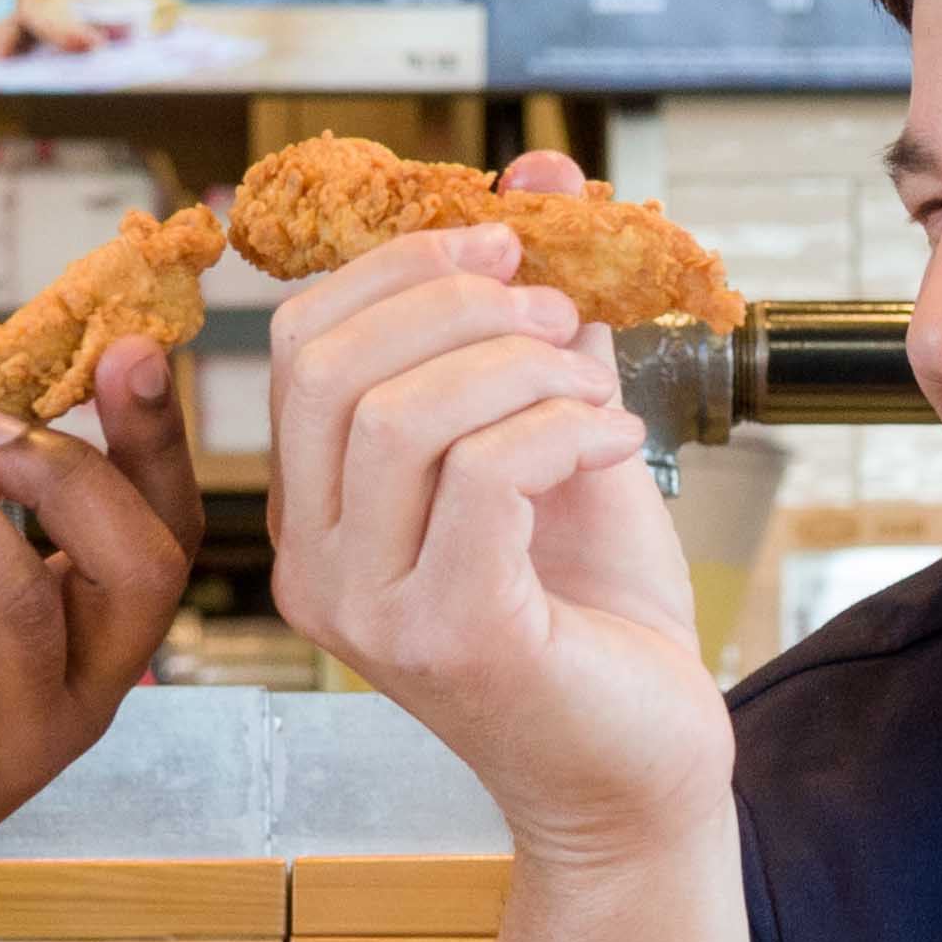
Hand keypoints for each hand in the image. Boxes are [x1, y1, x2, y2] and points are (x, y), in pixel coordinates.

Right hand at [260, 155, 729, 872]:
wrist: (642, 770)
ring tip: (595, 390)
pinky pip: (483, 477)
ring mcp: (370, 610)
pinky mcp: (451, 637)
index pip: (299, 343)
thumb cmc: (595, 617)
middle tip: (560, 314)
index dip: (397, 267)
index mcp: (315, 513)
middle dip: (458, 304)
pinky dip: (565, 430)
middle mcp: (313, 566)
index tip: (506, 245)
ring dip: (521, 368)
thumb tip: (539, 171)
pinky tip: (617, 446)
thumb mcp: (560, 436)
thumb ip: (536, 319)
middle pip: (331, 365)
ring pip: (401, 416)